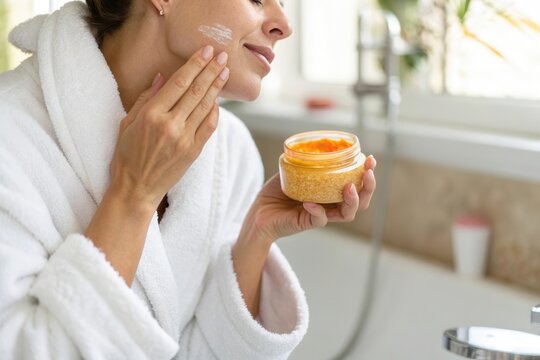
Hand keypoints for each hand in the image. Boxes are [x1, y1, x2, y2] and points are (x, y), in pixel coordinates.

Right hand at [108, 45, 229, 209]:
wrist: (136, 189)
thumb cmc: (126, 156)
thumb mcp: (127, 123)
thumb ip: (145, 99)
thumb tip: (161, 77)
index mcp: (151, 115)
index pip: (179, 83)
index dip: (195, 64)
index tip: (206, 51)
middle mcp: (170, 125)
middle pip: (196, 91)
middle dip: (211, 70)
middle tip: (222, 56)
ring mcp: (185, 139)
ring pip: (205, 107)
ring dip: (217, 87)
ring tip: (225, 72)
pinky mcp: (194, 151)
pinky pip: (209, 126)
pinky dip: (215, 112)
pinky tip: (218, 100)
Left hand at [241, 155, 376, 244]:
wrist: (258, 212)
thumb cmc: (276, 192)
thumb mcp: (293, 170)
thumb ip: (305, 159)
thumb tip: (315, 142)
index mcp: (330, 191)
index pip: (356, 184)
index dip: (366, 173)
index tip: (370, 158)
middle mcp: (330, 204)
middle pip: (360, 201)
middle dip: (369, 187)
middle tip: (368, 173)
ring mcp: (320, 214)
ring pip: (347, 213)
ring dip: (353, 200)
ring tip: (349, 187)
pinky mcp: (307, 223)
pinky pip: (319, 219)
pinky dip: (318, 210)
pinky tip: (310, 202)